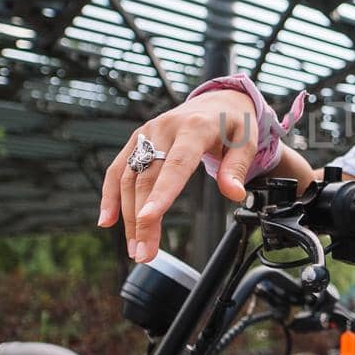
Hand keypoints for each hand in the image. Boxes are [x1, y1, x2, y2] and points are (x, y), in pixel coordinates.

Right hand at [98, 89, 260, 261]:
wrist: (218, 100)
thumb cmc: (234, 123)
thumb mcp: (246, 141)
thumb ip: (237, 168)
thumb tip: (234, 194)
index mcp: (195, 127)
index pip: (177, 164)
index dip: (162, 193)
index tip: (149, 219)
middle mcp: (165, 129)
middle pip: (148, 178)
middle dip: (143, 220)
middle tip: (144, 254)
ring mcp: (147, 133)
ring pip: (130, 178)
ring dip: (128, 216)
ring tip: (135, 248)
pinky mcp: (137, 139)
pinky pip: (118, 169)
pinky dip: (110, 195)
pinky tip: (108, 221)